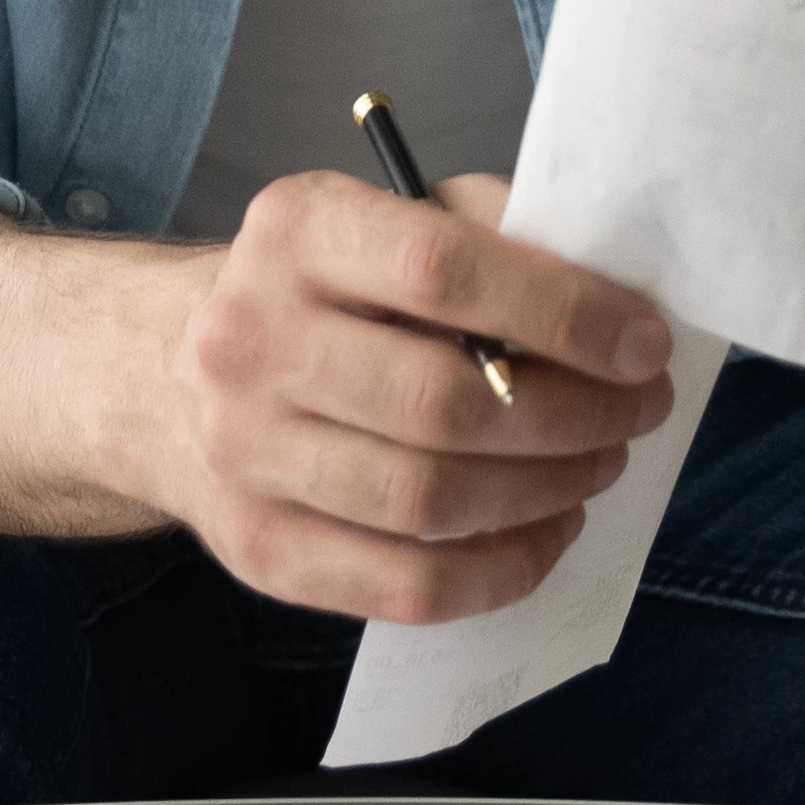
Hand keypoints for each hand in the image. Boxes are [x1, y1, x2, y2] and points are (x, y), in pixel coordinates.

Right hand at [144, 169, 674, 622]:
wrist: (160, 372)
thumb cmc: (318, 290)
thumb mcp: (385, 216)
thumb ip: (488, 229)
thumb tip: (611, 291)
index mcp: (296, 231)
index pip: (443, 269)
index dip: (564, 313)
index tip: (644, 343)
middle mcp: (251, 340)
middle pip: (442, 403)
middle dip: (575, 415)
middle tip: (639, 411)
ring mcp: (244, 454)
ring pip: (429, 503)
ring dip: (548, 492)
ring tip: (599, 464)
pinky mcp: (257, 548)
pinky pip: (405, 587)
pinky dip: (502, 569)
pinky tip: (547, 531)